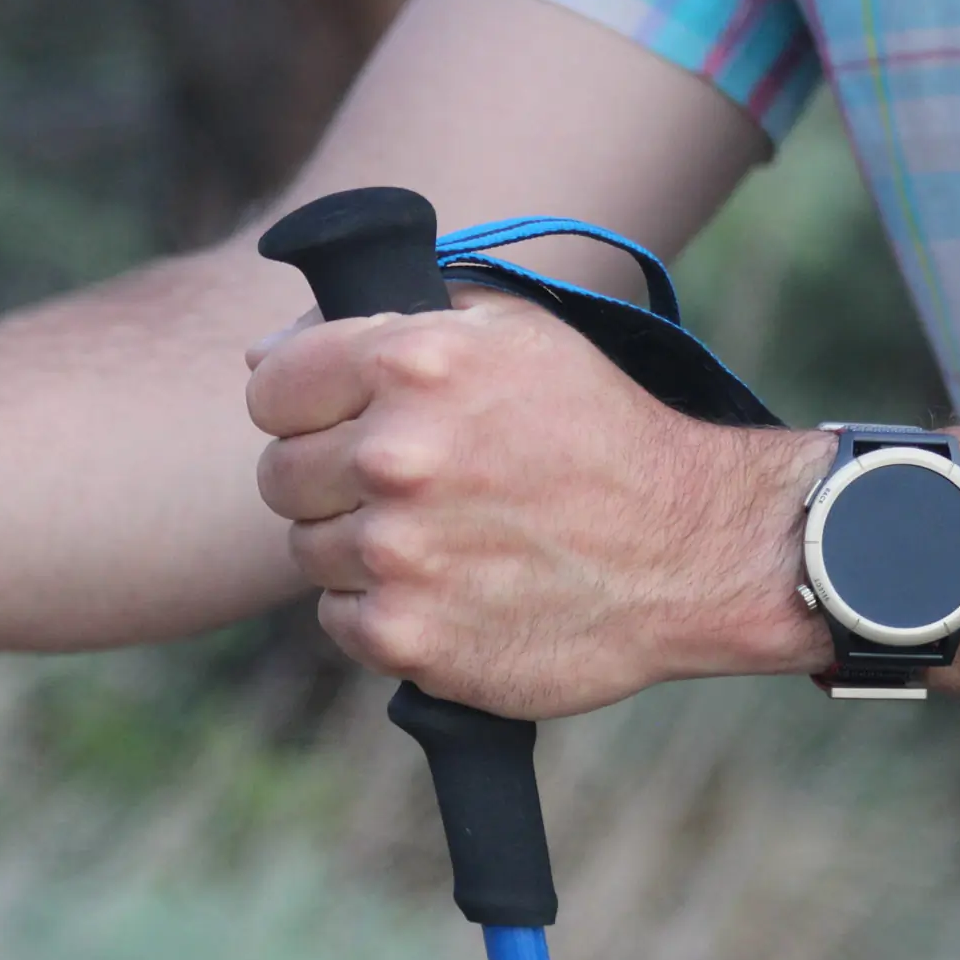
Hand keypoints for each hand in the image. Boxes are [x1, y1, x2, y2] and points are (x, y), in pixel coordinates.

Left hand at [247, 290, 829, 718]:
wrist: (694, 550)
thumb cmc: (597, 431)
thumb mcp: (510, 334)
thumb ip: (386, 323)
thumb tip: (264, 353)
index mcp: (413, 364)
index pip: (271, 386)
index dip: (303, 404)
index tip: (340, 421)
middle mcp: (395, 456)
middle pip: (280, 474)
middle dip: (330, 479)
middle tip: (411, 488)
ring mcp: (396, 553)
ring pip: (307, 548)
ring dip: (359, 547)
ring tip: (444, 537)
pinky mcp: (404, 636)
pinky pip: (337, 618)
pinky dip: (380, 610)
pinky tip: (448, 588)